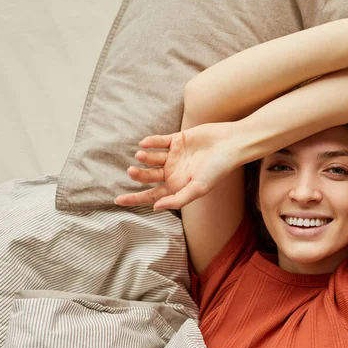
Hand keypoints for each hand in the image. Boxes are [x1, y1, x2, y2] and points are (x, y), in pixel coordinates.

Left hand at [114, 122, 238, 209]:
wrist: (231, 144)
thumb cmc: (219, 169)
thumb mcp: (199, 188)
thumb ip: (178, 199)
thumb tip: (156, 207)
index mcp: (178, 186)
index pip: (152, 195)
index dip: (134, 199)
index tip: (117, 201)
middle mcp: (174, 172)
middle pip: (149, 176)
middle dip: (138, 175)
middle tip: (131, 171)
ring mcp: (175, 156)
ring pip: (152, 158)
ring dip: (144, 157)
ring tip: (140, 155)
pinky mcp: (178, 140)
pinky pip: (160, 141)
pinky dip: (151, 142)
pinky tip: (145, 143)